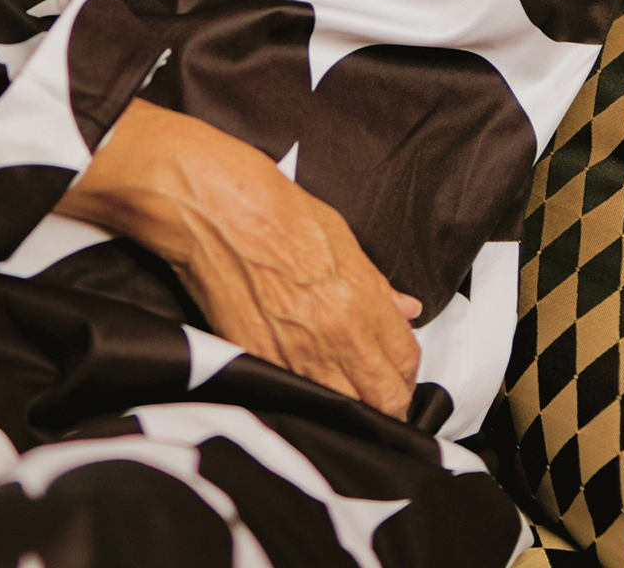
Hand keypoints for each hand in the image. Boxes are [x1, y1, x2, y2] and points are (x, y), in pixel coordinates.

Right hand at [55, 100, 422, 417]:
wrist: (217, 212)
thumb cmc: (276, 212)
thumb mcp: (341, 238)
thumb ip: (376, 285)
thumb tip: (406, 308)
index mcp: (362, 302)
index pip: (406, 361)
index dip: (405, 371)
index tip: (394, 369)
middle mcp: (336, 338)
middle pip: (385, 400)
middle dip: (387, 399)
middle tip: (377, 390)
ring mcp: (296, 358)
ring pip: (344, 410)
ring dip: (349, 405)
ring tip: (343, 392)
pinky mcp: (258, 366)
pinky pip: (296, 404)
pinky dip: (305, 404)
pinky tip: (305, 388)